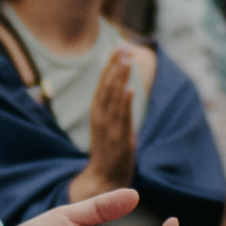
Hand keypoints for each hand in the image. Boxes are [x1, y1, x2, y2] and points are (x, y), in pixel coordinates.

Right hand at [69, 47, 143, 203]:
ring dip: (119, 77)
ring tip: (126, 59)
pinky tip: (128, 88)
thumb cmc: (110, 152)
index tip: (120, 47)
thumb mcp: (110, 124)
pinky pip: (121, 117)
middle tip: (123, 46)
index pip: (103, 83)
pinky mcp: (118, 138)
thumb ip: (116, 107)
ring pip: (113, 97)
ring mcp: (108, 127)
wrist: (104, 179)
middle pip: (106, 85)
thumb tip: (125, 88)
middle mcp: (100, 117)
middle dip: (115, 65)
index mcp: (97, 111)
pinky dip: (123, 102)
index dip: (111, 65)